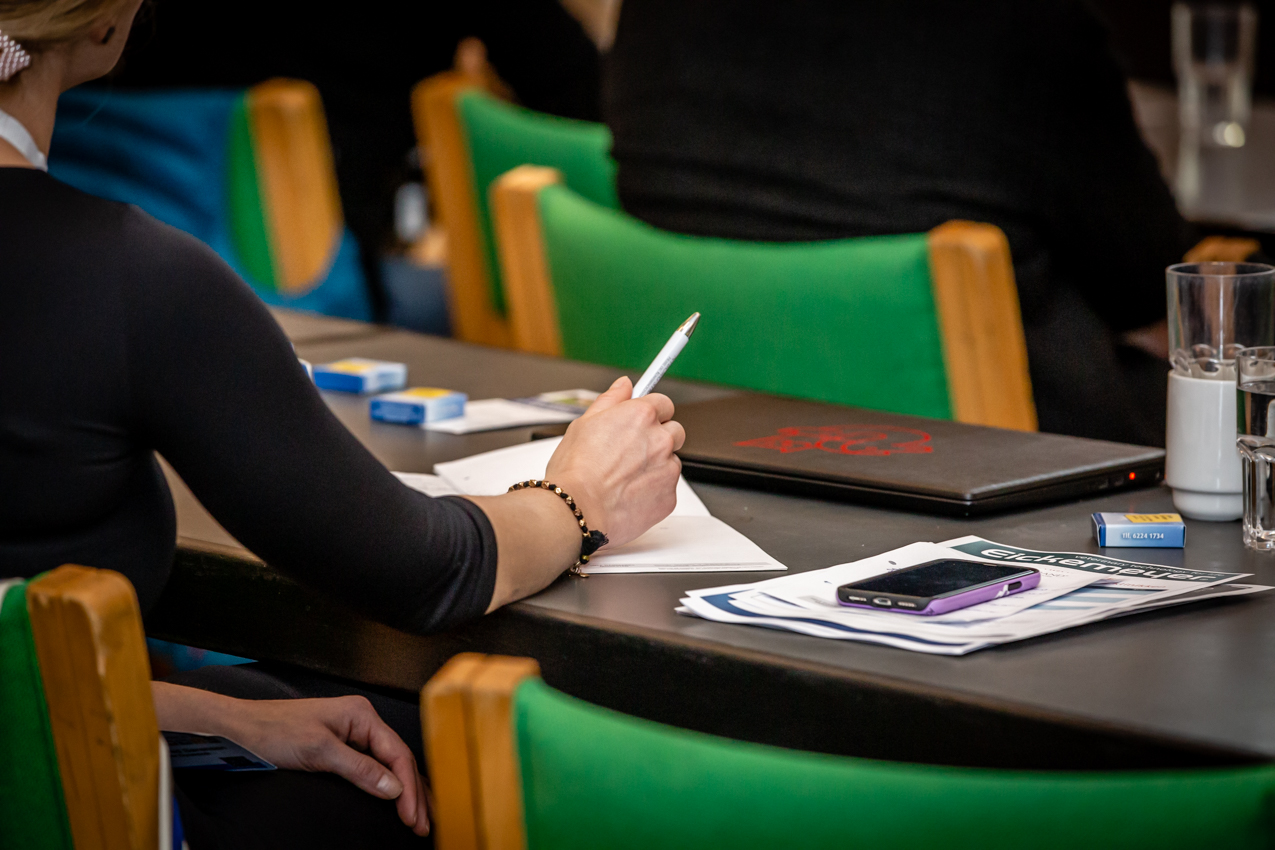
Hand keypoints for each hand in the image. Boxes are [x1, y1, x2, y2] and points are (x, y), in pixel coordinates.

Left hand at [221, 695, 429, 836]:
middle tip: (421, 824)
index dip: (408, 787)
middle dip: (413, 792)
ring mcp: (352, 734)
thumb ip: (359, 769)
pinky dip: (387, 785)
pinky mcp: (341, 747)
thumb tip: (393, 787)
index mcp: (361, 714)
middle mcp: (361, 722)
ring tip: (417, 817)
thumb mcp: (318, 751)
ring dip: (405, 791)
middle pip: (398, 759)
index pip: (397, 754)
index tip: (411, 816)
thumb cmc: (271, 731)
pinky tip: (396, 799)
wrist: (239, 729)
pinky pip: (374, 767)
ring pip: (389, 765)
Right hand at [546, 375, 685, 547]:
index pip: (663, 403)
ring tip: (625, 478)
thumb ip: (610, 400)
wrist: (578, 509)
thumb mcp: (584, 423)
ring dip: (656, 466)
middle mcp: (660, 439)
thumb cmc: (575, 470)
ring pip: (671, 461)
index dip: (652, 413)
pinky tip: (629, 494)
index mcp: (641, 416)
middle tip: (632, 452)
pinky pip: (668, 488)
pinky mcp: (669, 496)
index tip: (644, 420)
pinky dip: (654, 491)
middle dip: (658, 438)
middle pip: (674, 431)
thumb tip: (624, 384)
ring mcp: (668, 469)